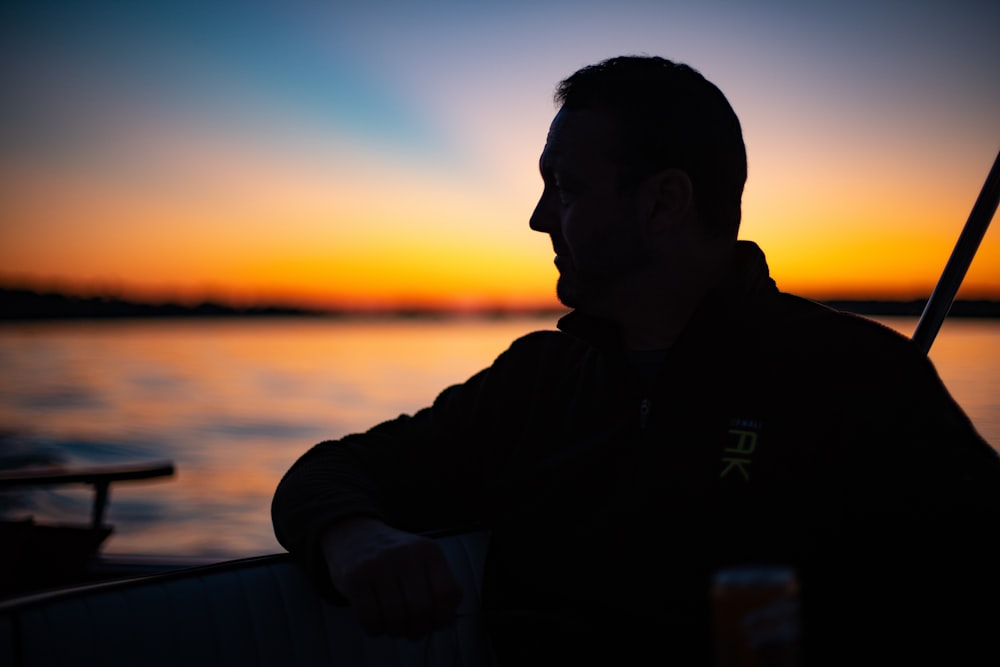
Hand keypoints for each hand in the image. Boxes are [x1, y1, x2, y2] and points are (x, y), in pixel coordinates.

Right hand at [321, 517, 463, 638]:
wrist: (354, 535)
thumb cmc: (394, 557)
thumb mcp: (423, 562)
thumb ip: (438, 588)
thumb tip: (447, 623)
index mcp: (429, 552)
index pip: (448, 592)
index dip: (443, 617)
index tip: (435, 623)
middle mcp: (406, 555)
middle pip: (422, 609)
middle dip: (418, 629)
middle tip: (412, 630)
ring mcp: (379, 565)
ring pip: (396, 617)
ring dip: (396, 631)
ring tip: (394, 626)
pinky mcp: (355, 578)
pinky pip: (370, 619)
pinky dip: (376, 630)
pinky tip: (376, 622)